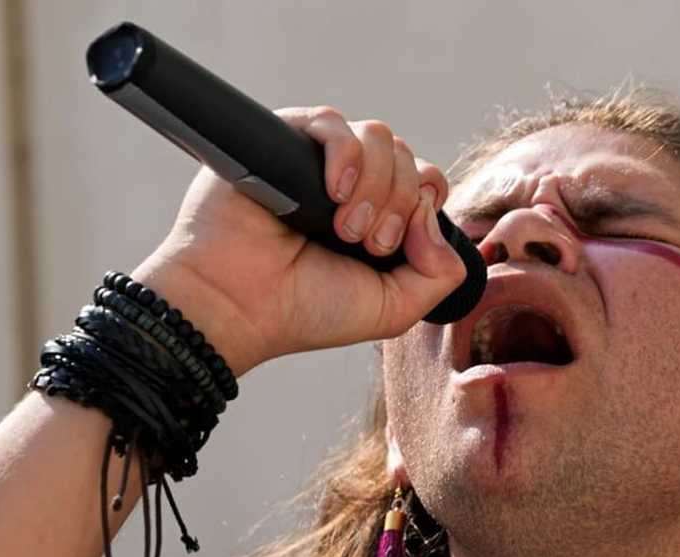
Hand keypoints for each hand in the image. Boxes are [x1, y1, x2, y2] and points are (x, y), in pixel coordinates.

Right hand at [131, 106, 464, 375]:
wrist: (239, 305)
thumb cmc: (308, 311)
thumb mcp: (395, 308)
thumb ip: (440, 273)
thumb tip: (435, 217)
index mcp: (381, 218)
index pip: (428, 185)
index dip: (425, 206)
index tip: (391, 247)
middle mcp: (354, 186)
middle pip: (409, 159)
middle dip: (398, 203)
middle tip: (364, 243)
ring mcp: (319, 162)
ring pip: (380, 138)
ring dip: (374, 184)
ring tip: (342, 226)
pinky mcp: (284, 140)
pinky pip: (333, 122)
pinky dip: (345, 153)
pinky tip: (333, 190)